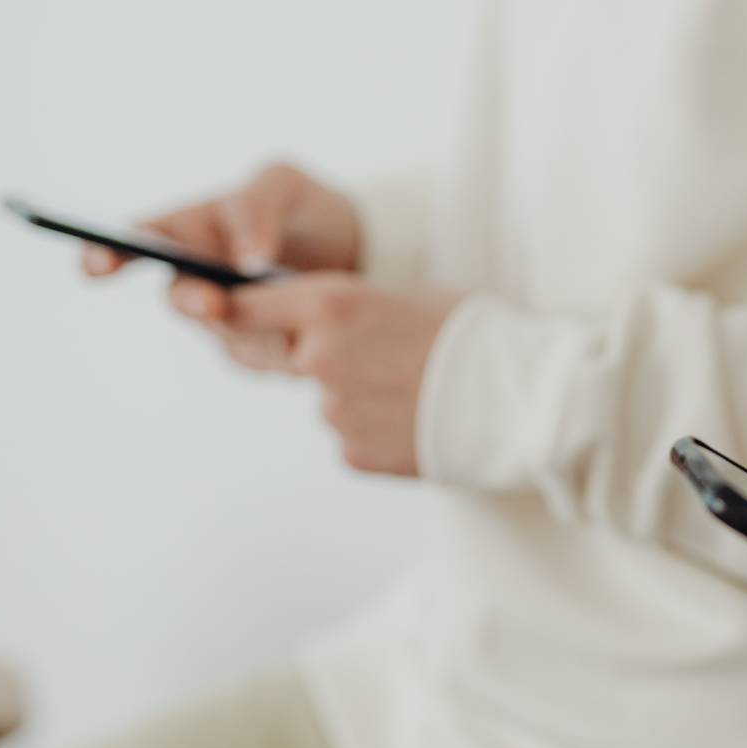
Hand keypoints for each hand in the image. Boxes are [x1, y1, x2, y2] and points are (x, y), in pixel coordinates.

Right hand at [80, 163, 361, 356]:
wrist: (357, 250)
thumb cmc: (304, 207)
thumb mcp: (285, 184)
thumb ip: (257, 208)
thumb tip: (247, 260)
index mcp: (185, 230)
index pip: (131, 242)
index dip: (102, 253)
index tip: (94, 264)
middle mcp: (195, 279)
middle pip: (179, 299)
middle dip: (195, 301)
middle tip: (214, 302)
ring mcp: (225, 318)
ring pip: (225, 336)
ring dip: (255, 330)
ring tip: (293, 321)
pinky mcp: (257, 348)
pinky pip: (260, 359)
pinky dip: (284, 350)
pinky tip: (311, 336)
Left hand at [222, 273, 461, 475]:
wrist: (520, 401)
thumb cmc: (475, 336)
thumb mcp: (410, 296)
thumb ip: (356, 307)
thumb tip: (331, 319)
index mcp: (332, 305)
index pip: (248, 306)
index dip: (237, 310)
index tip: (226, 312)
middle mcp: (320, 357)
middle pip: (289, 355)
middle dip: (321, 354)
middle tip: (376, 355)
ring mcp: (334, 411)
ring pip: (328, 399)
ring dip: (359, 395)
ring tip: (415, 391)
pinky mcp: (352, 452)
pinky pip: (351, 435)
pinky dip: (378, 429)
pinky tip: (417, 419)